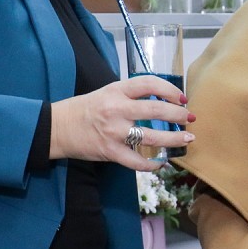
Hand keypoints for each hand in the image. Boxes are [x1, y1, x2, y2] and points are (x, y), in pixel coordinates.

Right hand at [50, 75, 194, 170]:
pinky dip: (153, 164)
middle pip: (156, 109)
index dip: (170, 89)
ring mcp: (114, 132)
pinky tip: (163, 162)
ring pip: (152, 137)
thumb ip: (131, 95)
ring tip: (187, 139)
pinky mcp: (110, 152)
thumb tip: (162, 99)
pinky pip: (138, 162)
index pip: (149, 84)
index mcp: (116, 91)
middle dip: (179, 114)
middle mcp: (116, 109)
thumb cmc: (85, 109)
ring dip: (174, 139)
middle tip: (190, 118)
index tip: (182, 97)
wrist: (57, 128)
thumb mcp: (107, 92)